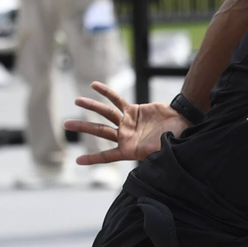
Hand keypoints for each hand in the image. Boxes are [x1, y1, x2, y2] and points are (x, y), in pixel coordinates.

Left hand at [66, 81, 190, 165]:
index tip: (78, 161)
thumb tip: (155, 158)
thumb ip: (155, 153)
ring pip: (105, 113)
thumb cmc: (174, 141)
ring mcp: (127, 122)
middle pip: (99, 131)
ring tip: (77, 101)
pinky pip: (117, 100)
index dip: (94, 158)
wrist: (181, 125)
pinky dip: (106, 92)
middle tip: (66, 124)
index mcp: (129, 149)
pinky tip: (94, 85)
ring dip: (91, 107)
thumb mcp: (164, 151)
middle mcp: (125, 136)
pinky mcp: (132, 110)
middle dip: (83, 127)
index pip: (108, 156)